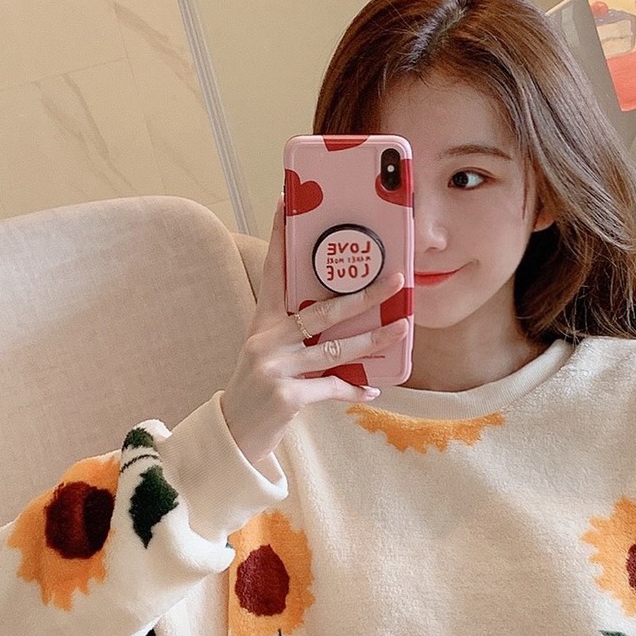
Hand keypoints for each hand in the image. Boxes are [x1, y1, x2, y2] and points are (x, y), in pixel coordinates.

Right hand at [219, 210, 407, 468]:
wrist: (234, 433)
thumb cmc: (259, 389)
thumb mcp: (271, 355)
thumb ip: (299, 337)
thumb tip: (347, 324)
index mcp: (262, 323)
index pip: (274, 272)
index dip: (281, 237)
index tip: (286, 202)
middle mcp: (266, 339)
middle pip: (322, 311)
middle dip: (363, 295)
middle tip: (395, 280)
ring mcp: (275, 367)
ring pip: (336, 349)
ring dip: (374, 340)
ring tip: (401, 329)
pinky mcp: (286, 395)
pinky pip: (331, 387)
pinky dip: (353, 389)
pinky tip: (371, 388)